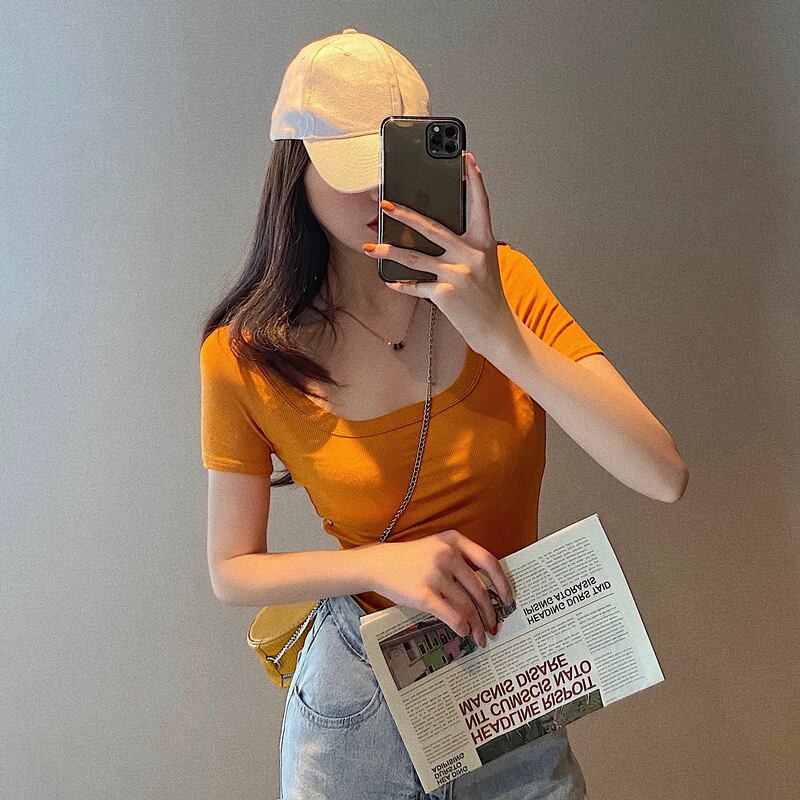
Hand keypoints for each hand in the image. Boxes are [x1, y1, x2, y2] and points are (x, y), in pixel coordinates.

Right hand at [358, 530, 514, 646]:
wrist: (378, 563)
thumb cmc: (411, 558)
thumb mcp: (438, 546)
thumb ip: (461, 559)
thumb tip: (489, 591)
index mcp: (454, 540)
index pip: (489, 562)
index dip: (502, 583)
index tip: (508, 600)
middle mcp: (447, 555)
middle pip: (480, 589)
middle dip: (490, 612)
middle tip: (494, 627)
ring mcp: (435, 574)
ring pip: (467, 606)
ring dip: (477, 625)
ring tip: (480, 637)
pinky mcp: (424, 594)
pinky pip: (451, 615)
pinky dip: (462, 627)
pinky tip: (464, 632)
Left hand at [361, 151, 516, 356]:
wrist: (496, 328)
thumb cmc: (488, 296)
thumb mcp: (485, 264)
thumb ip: (466, 247)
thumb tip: (434, 233)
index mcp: (483, 242)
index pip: (480, 205)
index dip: (474, 180)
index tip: (466, 158)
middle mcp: (471, 255)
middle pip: (432, 228)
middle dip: (405, 214)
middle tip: (384, 203)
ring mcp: (458, 274)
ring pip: (415, 257)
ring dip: (388, 252)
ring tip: (370, 248)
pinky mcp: (445, 293)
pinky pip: (417, 286)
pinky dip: (403, 285)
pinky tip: (389, 281)